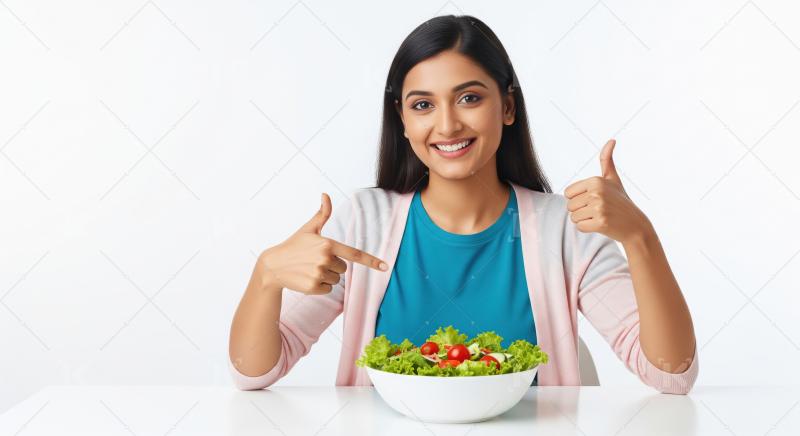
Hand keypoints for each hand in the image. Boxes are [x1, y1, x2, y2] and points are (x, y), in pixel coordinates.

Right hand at [259, 193, 388, 294]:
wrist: (273, 265)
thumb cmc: (294, 245)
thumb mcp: (308, 229)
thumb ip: (322, 213)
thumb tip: (326, 194)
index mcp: (327, 244)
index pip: (354, 254)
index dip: (371, 261)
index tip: (385, 266)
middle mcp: (325, 259)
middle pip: (343, 269)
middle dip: (332, 266)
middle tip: (314, 261)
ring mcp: (319, 274)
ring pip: (336, 280)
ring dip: (326, 276)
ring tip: (309, 269)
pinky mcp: (313, 287)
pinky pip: (328, 289)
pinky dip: (319, 287)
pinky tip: (306, 279)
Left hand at [564, 139, 651, 244]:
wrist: (635, 225)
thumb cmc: (621, 201)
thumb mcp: (613, 179)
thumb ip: (607, 160)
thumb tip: (611, 140)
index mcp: (595, 180)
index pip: (568, 193)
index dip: (578, 199)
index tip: (593, 199)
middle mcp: (597, 192)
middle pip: (569, 206)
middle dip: (581, 210)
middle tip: (598, 210)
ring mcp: (599, 208)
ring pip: (573, 217)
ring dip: (584, 219)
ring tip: (600, 216)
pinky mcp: (601, 223)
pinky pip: (580, 227)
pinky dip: (588, 228)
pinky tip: (601, 225)